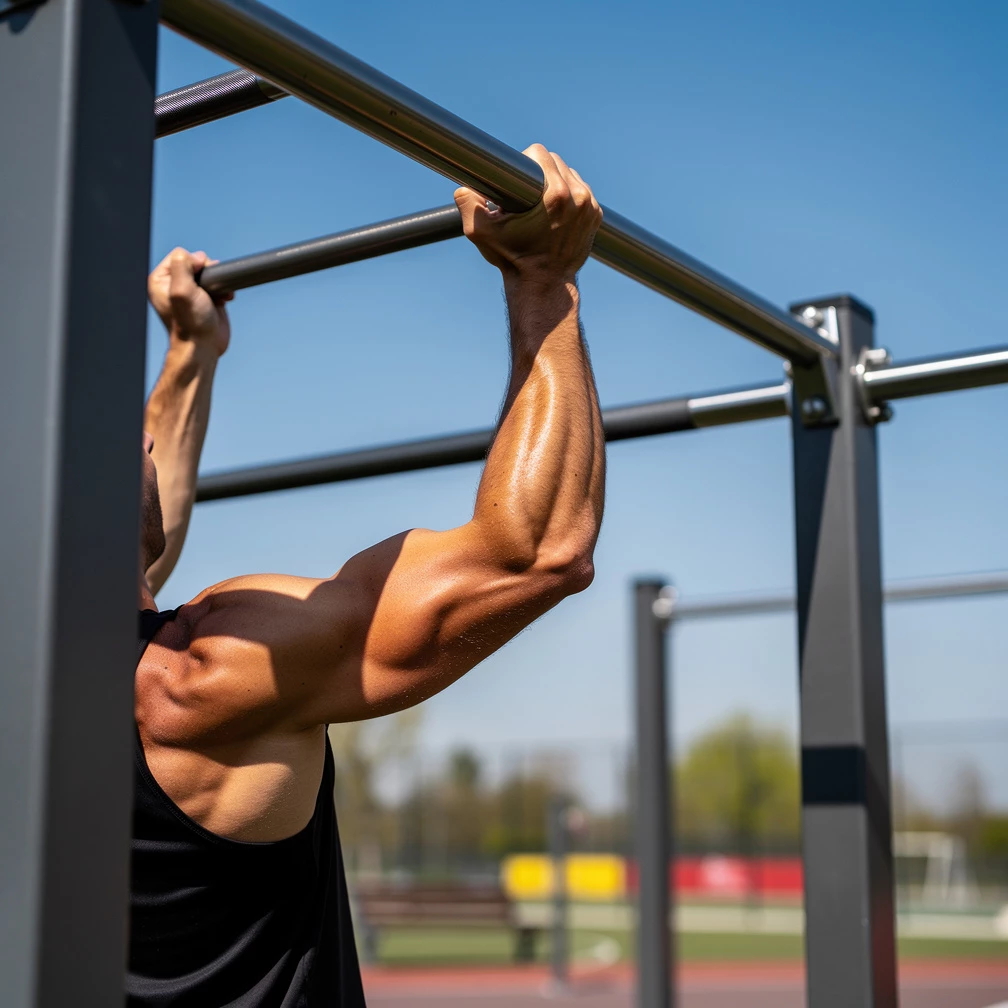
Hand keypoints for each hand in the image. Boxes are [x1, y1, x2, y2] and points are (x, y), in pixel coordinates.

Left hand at [148, 248, 231, 356]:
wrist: (203, 347)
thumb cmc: (190, 324)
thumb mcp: (181, 290)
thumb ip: (182, 265)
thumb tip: (198, 257)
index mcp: (161, 280)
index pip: (180, 255)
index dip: (193, 263)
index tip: (198, 281)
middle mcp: (174, 284)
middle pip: (195, 262)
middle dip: (208, 272)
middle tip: (208, 289)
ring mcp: (191, 292)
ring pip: (208, 272)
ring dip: (218, 281)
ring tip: (218, 296)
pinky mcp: (206, 299)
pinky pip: (217, 284)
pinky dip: (224, 289)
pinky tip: (225, 299)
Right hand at [454, 145, 601, 285]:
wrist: (543, 285)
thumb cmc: (513, 259)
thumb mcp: (483, 234)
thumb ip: (468, 206)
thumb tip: (462, 188)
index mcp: (555, 195)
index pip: (540, 154)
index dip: (524, 162)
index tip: (517, 180)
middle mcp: (578, 197)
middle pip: (557, 161)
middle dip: (539, 172)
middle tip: (526, 194)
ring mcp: (590, 207)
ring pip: (570, 174)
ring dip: (556, 181)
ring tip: (541, 201)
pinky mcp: (596, 216)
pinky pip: (582, 191)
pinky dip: (570, 195)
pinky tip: (556, 209)